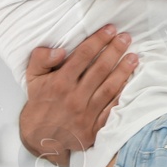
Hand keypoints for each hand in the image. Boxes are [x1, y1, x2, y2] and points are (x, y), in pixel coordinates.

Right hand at [19, 25, 137, 166]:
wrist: (40, 136)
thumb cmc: (40, 102)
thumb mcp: (32, 77)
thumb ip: (41, 59)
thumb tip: (60, 51)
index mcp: (60, 82)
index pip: (83, 56)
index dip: (99, 40)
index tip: (110, 29)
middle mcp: (74, 97)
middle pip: (100, 69)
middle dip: (115, 50)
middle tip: (126, 38)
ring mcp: (86, 114)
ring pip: (109, 87)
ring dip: (123, 70)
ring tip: (134, 56)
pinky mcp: (94, 127)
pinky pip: (112, 108)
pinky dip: (122, 94)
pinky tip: (130, 82)